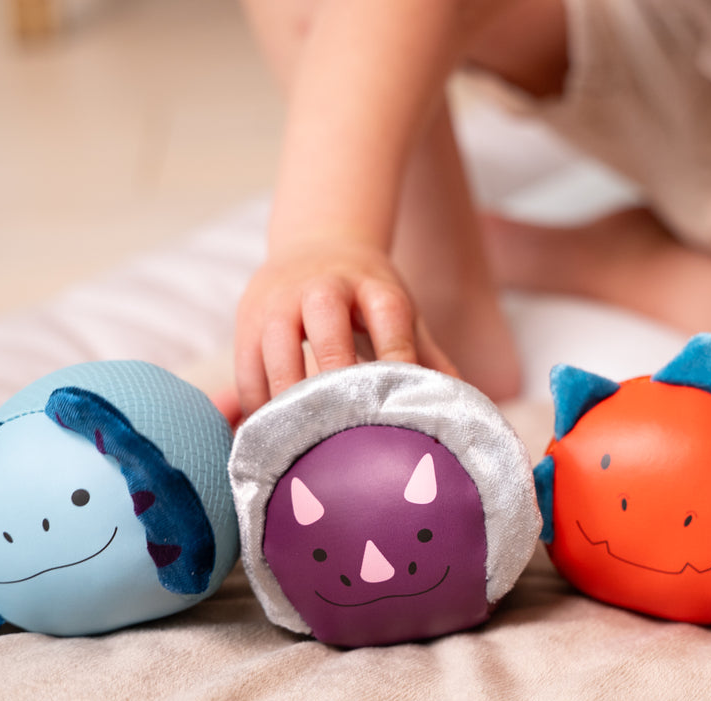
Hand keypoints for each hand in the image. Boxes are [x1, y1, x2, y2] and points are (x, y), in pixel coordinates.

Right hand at [234, 238, 458, 415]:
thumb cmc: (367, 296)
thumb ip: (429, 359)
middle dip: (334, 376)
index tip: (402, 403)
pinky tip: (271, 436)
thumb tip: (465, 407)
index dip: (397, 358)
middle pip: (327, 327)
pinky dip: (257, 404)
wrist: (315, 246)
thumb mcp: (402, 314)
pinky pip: (246, 367)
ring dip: (288, 397)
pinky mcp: (246, 319)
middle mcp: (325, 288)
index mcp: (373, 286)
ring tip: (300, 443)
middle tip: (343, 429)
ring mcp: (280, 301)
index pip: (389, 319)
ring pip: (276, 348)